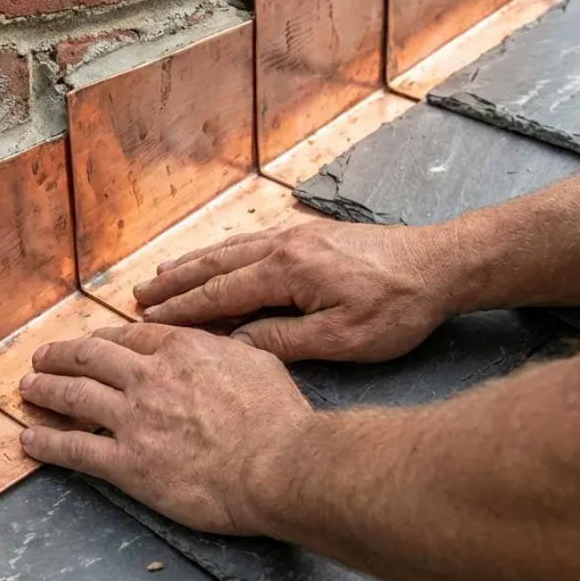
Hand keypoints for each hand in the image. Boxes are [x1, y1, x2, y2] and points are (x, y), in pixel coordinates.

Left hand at [19, 324, 310, 536]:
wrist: (277, 465)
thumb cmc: (278, 418)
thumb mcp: (256, 362)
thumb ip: (224, 351)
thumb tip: (219, 346)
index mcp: (179, 349)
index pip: (126, 338)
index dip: (100, 340)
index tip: (88, 344)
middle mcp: (148, 377)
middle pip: (89, 358)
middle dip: (59, 356)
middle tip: (42, 358)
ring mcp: (133, 420)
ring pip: (73, 396)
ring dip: (44, 389)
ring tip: (28, 389)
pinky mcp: (127, 463)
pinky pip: (74, 449)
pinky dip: (46, 443)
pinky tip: (29, 439)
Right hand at [133, 221, 456, 362]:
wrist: (443, 264)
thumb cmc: (399, 307)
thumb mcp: (343, 339)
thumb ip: (284, 341)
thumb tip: (236, 344)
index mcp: (287, 271)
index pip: (220, 293)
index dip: (182, 310)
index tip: (147, 321)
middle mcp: (283, 246)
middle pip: (214, 265)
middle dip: (174, 284)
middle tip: (136, 298)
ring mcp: (296, 236)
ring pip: (229, 250)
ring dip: (192, 265)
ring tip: (160, 278)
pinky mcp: (309, 236)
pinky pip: (250, 244)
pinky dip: (221, 254)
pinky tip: (213, 261)